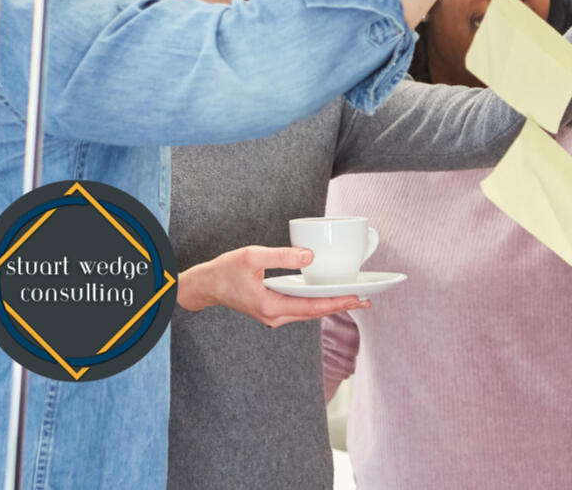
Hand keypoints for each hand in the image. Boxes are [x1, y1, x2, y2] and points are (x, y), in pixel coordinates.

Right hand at [177, 245, 369, 326]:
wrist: (205, 285)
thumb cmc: (225, 270)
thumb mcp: (253, 256)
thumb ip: (283, 256)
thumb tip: (310, 257)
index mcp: (272, 306)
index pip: (312, 307)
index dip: (336, 303)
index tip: (357, 299)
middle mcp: (275, 316)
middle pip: (314, 313)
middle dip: (340, 306)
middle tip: (366, 300)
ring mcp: (273, 315)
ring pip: (308, 312)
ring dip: (329, 305)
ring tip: (352, 299)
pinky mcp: (272, 309)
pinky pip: (300, 308)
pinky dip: (316, 303)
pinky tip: (327, 296)